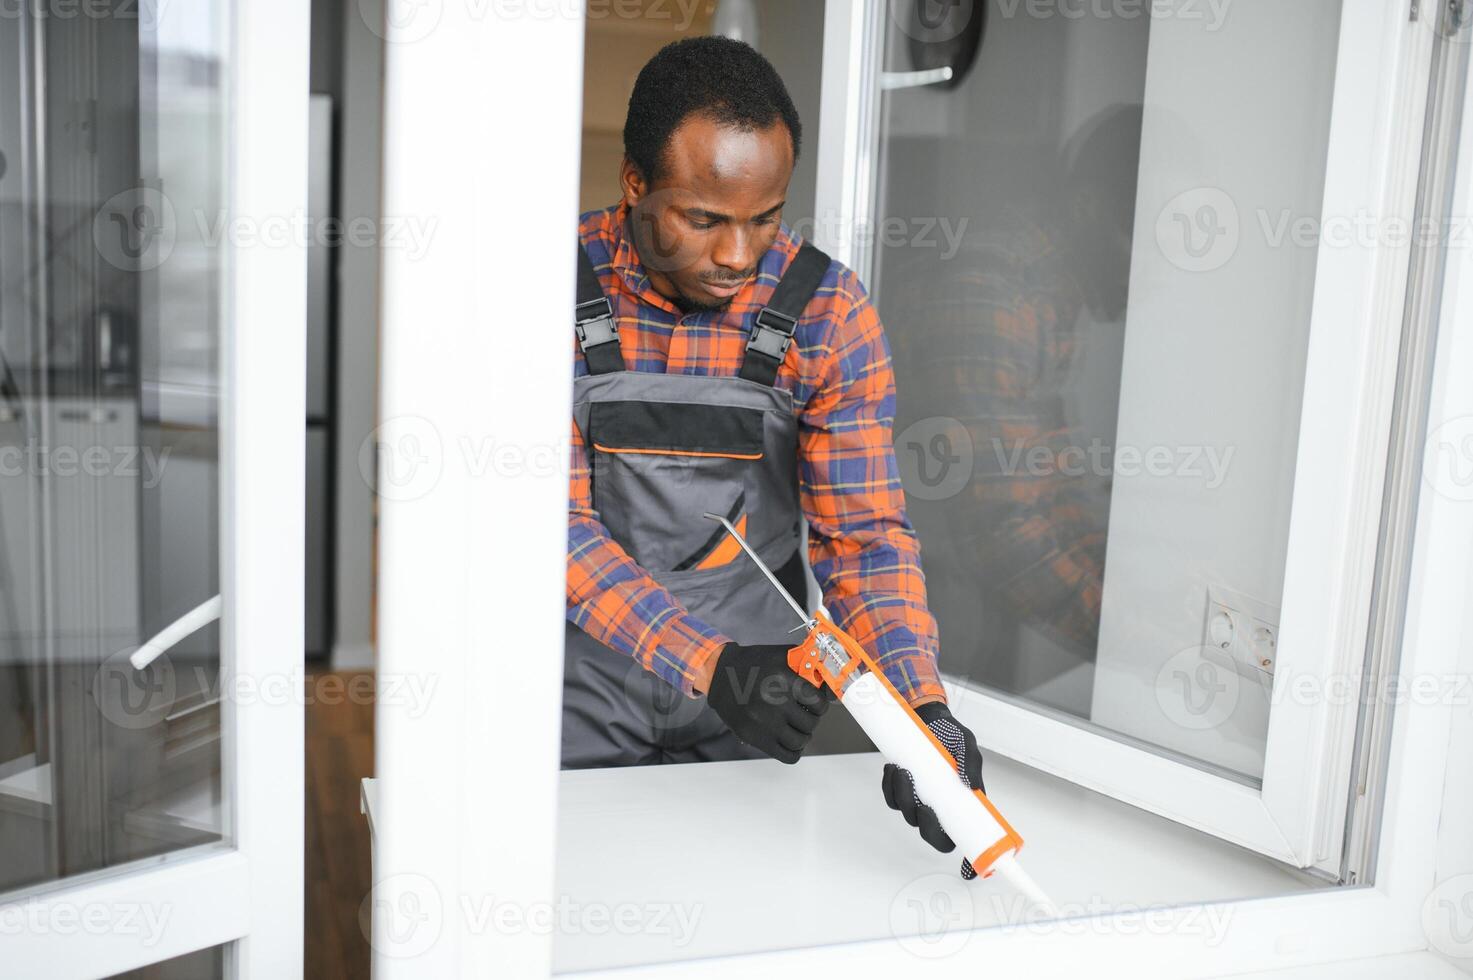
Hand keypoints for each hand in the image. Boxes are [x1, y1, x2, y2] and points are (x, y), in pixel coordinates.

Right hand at [704, 642, 835, 763]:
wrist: (720, 675)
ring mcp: (764, 723)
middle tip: (805, 713)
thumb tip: (831, 682)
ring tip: (796, 726)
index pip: (818, 701)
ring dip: (803, 734)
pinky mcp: (755, 738)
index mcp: (782, 679)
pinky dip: (793, 751)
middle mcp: (774, 702)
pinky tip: (789, 740)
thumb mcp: (780, 655)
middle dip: (812, 718)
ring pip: (801, 741)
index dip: (821, 703)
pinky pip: (787, 756)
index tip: (815, 702)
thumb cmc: (754, 663)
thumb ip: (807, 663)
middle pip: (811, 723)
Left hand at [881, 701, 986, 878]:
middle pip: (931, 835)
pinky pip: (892, 798)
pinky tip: (893, 768)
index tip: (967, 870)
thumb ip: (972, 764)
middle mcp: (940, 807)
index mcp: (961, 804)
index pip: (966, 840)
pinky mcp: (902, 789)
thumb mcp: (967, 744)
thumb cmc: (950, 735)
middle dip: (924, 823)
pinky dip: (890, 786)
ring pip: (908, 815)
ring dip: (903, 797)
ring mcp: (920, 799)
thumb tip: (972, 785)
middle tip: (922, 803)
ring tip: (903, 771)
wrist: (927, 717)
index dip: (968, 862)